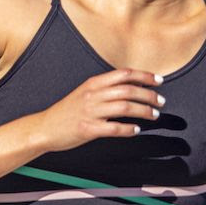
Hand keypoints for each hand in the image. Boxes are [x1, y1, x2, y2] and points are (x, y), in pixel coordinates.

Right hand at [35, 69, 163, 151]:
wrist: (45, 128)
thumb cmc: (66, 112)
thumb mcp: (84, 93)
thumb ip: (105, 89)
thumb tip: (132, 88)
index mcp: (93, 83)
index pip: (124, 74)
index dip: (144, 76)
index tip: (159, 81)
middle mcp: (93, 95)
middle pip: (129, 90)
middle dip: (149, 96)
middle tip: (160, 102)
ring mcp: (90, 112)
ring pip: (125, 107)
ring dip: (144, 111)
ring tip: (153, 115)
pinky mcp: (88, 129)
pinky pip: (115, 128)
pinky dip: (129, 129)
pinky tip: (136, 130)